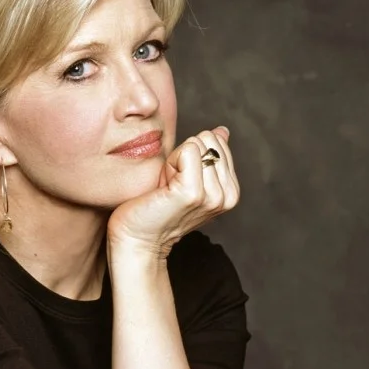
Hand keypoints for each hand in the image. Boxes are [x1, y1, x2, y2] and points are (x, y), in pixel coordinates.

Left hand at [107, 126, 239, 257]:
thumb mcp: (190, 176)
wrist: (137, 238)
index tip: (180, 181)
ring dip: (175, 161)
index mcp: (231, 192)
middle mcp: (228, 196)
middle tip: (171, 185)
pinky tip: (164, 187)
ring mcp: (212, 196)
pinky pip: (188, 150)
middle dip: (184, 156)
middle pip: (209, 140)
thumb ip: (209, 154)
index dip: (192, 156)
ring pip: (197, 144)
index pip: (218, 143)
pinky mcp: (193, 192)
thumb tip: (222, 130)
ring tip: (167, 188)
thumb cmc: (155, 207)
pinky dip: (170, 162)